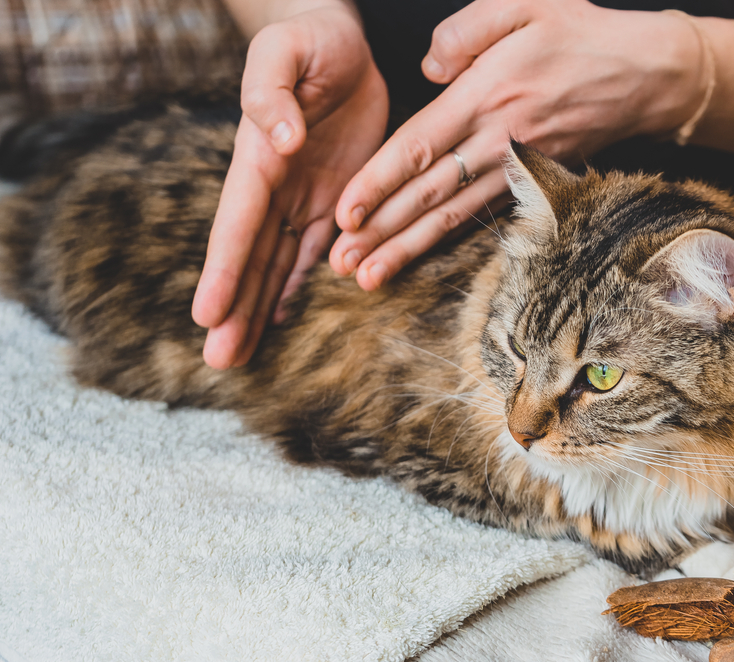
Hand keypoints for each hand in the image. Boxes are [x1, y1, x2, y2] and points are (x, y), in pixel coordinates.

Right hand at [191, 3, 387, 368]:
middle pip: (250, 258)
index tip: (205, 314)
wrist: (340, 45)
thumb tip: (276, 138)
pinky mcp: (331, 201)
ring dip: (258, 310)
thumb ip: (272, 90)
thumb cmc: (311, 40)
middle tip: (218, 361)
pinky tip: (281, 319)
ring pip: (275, 265)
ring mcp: (300, 198)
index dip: (223, 270)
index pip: (238, 223)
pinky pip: (311, 252)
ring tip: (238, 355)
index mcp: (259, 158)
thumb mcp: (287, 51)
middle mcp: (275, 188)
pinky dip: (296, 286)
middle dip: (234, 309)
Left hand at [330, 0, 707, 290]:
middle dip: (381, 231)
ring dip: (407, 249)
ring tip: (368, 277)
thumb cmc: (581, 34)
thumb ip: (465, 30)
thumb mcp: (524, 2)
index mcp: (486, 95)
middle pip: (428, 194)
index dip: (378, 182)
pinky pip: (479, 215)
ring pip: (451, 215)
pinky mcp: (533, 181)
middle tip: (341, 263)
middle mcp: (498, 140)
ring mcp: (517, 168)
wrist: (647, 76)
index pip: (419, 147)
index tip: (344, 211)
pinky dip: (446, 240)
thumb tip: (427, 69)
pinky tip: (418, 257)